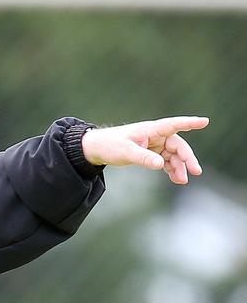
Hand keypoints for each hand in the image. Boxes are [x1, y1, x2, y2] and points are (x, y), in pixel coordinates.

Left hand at [81, 116, 207, 183]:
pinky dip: (171, 169)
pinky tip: (175, 178)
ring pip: (173, 155)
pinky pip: (166, 160)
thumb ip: (144, 158)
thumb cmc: (110, 145)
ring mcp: (155, 144)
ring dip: (179, 167)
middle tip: (196, 171)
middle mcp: (156, 135)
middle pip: (178, 145)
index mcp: (151, 129)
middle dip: (187, 158)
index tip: (205, 121)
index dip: (189, 123)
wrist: (97, 149)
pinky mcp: (151, 153)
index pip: (173, 124)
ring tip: (182, 180)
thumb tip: (161, 165)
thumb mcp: (126, 152)